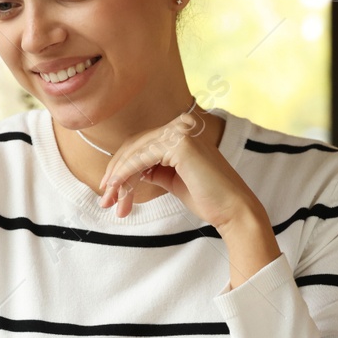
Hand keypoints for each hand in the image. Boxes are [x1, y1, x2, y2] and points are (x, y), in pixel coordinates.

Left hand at [97, 109, 255, 226]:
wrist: (232, 210)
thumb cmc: (208, 199)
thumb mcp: (173, 180)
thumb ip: (154, 170)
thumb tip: (129, 171)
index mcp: (181, 133)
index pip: (142, 144)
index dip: (121, 166)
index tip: (110, 190)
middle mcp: (180, 127)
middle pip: (134, 146)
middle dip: (115, 173)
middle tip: (105, 200)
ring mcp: (180, 132)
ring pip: (135, 152)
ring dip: (117, 177)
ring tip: (110, 201)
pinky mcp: (179, 143)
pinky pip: (141, 158)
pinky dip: (125, 173)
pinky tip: (117, 188)